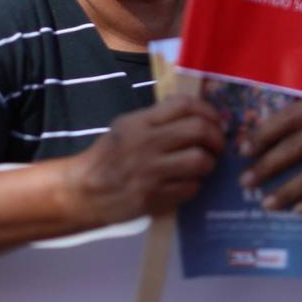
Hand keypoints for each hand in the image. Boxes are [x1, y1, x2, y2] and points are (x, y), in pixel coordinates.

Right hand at [70, 95, 222, 225]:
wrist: (85, 190)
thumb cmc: (108, 156)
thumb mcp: (126, 126)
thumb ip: (156, 117)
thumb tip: (192, 110)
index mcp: (141, 122)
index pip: (184, 105)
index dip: (207, 110)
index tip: (215, 120)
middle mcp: (147, 143)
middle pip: (198, 130)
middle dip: (216, 137)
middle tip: (217, 145)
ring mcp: (151, 172)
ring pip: (199, 161)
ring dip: (208, 163)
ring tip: (203, 165)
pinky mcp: (154, 197)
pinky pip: (190, 188)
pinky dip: (194, 185)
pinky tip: (186, 183)